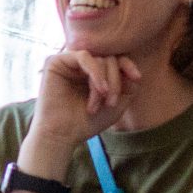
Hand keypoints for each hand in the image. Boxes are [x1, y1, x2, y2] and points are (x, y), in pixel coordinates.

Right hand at [22, 46, 140, 173]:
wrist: (62, 135)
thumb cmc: (87, 122)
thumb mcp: (117, 104)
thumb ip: (128, 86)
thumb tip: (134, 71)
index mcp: (91, 72)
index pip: (113, 59)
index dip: (127, 65)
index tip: (137, 78)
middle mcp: (79, 64)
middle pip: (108, 59)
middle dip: (116, 80)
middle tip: (112, 103)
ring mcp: (67, 62)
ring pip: (98, 58)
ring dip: (106, 81)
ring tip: (104, 102)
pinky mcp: (55, 61)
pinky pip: (84, 56)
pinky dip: (96, 73)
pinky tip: (100, 89)